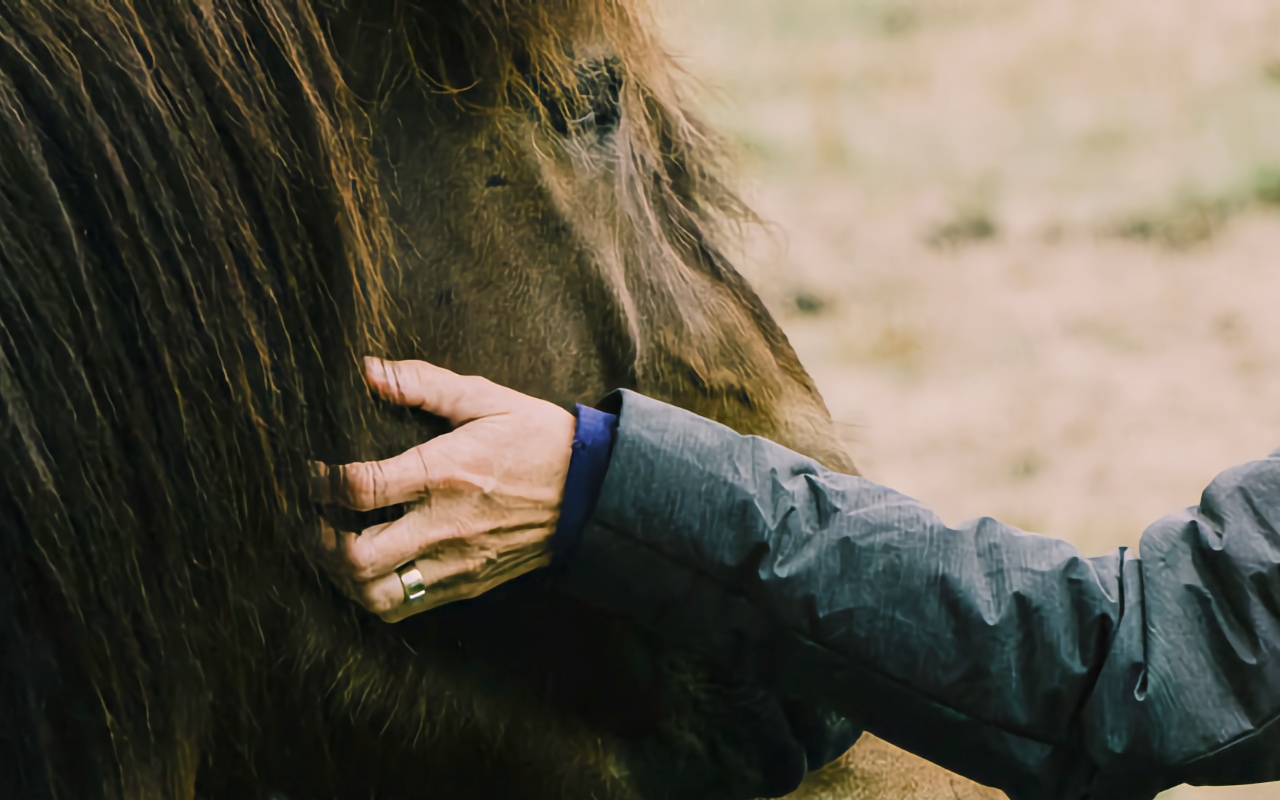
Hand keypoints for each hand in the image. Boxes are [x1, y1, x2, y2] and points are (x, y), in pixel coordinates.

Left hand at [313, 357, 574, 621]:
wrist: (592, 491)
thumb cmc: (537, 438)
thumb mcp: (485, 398)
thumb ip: (423, 383)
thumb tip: (368, 369)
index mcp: (446, 472)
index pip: (361, 489)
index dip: (321, 483)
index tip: (312, 473)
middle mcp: (445, 524)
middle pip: (357, 556)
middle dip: (317, 540)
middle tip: (309, 519)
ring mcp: (456, 561)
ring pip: (376, 595)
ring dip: (342, 576)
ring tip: (334, 549)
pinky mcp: (467, 584)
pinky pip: (407, 607)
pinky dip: (375, 594)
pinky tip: (371, 569)